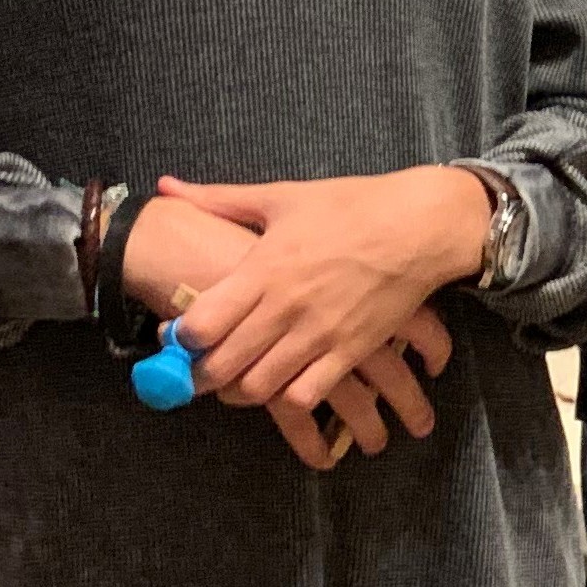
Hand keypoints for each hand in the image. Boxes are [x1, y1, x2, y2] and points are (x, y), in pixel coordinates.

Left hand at [123, 188, 455, 471]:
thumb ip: (220, 199)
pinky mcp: (350, 352)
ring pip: (260, 387)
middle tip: (191, 372)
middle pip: (222, 365)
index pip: (201, 323)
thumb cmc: (351, 205)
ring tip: (233, 381)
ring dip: (238, 391)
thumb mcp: (282, 196)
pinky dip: (287, 399)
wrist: (420, 226)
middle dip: (196, 377)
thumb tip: (166, 187)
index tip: (172, 336)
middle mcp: (287, 307)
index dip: (177, 339)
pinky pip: (307, 395)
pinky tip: (282, 386)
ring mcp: (320, 334)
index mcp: (265, 268)